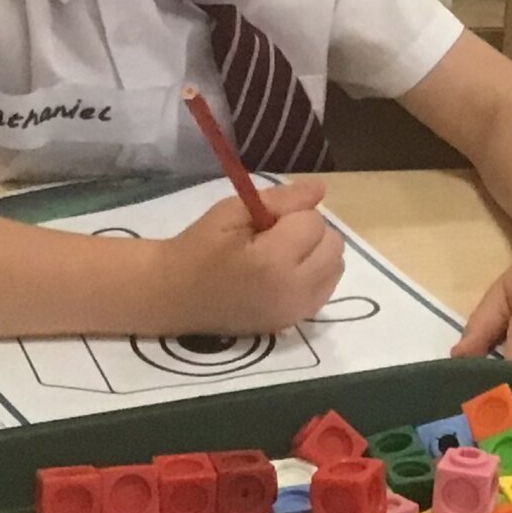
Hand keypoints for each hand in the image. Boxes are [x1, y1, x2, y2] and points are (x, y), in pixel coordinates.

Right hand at [161, 180, 344, 334]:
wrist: (175, 295)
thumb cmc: (199, 248)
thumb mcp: (233, 212)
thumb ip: (281, 200)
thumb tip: (321, 189)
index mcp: (272, 261)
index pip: (313, 222)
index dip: (290, 214)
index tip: (263, 222)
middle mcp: (292, 291)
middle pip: (333, 245)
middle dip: (310, 232)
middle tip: (275, 236)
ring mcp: (295, 312)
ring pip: (336, 267)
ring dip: (317, 253)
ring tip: (282, 254)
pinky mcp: (293, 323)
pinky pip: (326, 289)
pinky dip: (315, 275)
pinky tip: (286, 273)